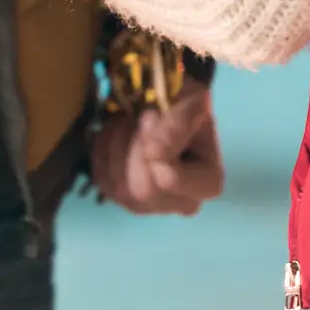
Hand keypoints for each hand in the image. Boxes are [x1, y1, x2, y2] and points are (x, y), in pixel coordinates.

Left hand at [92, 86, 224, 215]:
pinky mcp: (122, 199)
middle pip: (143, 190)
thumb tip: (154, 152)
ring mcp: (150, 206)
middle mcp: (181, 204)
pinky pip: (102, 180)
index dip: (155, 147)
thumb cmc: (185, 104)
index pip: (171, 180)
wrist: (168, 103)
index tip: (152, 115)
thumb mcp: (193, 103)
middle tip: (138, 116)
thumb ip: (180, 124)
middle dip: (133, 146)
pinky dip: (102, 150)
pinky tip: (115, 132)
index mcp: (208, 184)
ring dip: (115, 144)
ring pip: (118, 186)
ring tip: (127, 119)